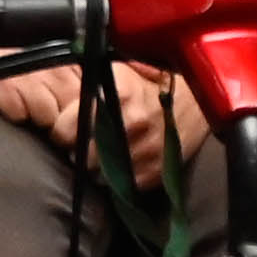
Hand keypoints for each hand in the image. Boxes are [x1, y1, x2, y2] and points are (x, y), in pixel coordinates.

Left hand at [0, 57, 188, 182]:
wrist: (200, 103)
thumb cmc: (156, 82)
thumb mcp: (121, 71)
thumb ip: (91, 79)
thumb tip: (56, 76)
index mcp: (117, 97)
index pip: (64, 130)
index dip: (61, 130)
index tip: (66, 128)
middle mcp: (130, 127)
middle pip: (80, 156)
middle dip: (78, 150)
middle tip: (85, 141)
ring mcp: (143, 154)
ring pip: (98, 175)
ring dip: (97, 166)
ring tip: (105, 151)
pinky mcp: (154, 174)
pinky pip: (122, 186)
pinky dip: (119, 177)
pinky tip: (124, 161)